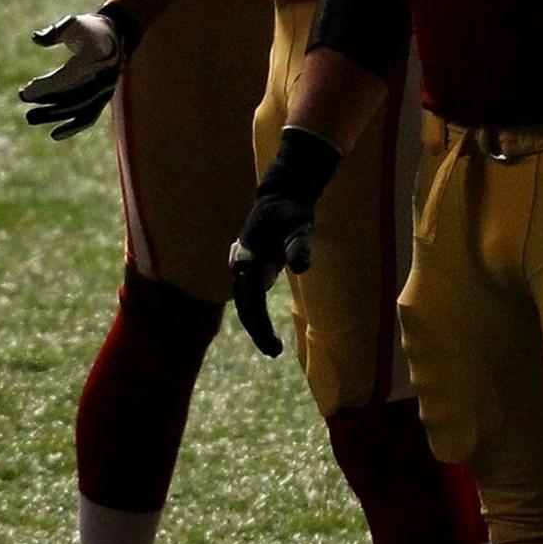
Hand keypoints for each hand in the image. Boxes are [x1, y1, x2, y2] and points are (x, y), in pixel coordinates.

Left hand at [19, 10, 135, 137]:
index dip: (45, 87)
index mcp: (94, 58)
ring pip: (78, 110)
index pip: (67, 77)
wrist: (116, 38)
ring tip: (29, 117)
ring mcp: (104, 91)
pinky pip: (89, 117)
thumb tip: (36, 39)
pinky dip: (73, 127)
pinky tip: (55, 135)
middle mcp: (102, 78)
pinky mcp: (102, 100)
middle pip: (72, 97)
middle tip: (21, 99)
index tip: (24, 91)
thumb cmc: (89, 28)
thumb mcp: (73, 23)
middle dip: (45, 101)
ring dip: (53, 116)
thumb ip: (55, 31)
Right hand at [227, 127, 342, 356]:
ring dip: (256, 322)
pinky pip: (251, 294)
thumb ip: (298, 244)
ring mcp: (244, 265)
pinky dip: (257, 310)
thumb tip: (301, 266)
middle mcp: (240, 264)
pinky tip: (266, 325)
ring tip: (271, 344)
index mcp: (247, 259)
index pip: (251, 304)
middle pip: (246, 306)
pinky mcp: (251, 264)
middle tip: (274, 351)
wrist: (281, 192)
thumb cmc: (291, 208)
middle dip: (258, 330)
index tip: (273, 348)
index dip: (261, 328)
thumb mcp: (299, 224)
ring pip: (246, 301)